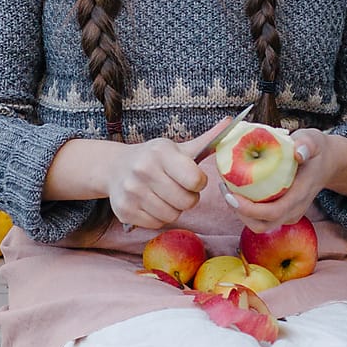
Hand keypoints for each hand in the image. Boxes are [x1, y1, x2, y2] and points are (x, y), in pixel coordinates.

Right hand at [108, 117, 236, 231]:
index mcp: (161, 152)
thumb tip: (232, 123)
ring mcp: (132, 192)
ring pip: (172, 215)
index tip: (192, 178)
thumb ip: (207, 141)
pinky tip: (152, 203)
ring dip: (174, 209)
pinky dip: (158, 217)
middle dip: (188, 198)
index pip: (195, 180)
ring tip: (165, 196)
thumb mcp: (178, 148)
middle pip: (186, 202)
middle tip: (179, 189)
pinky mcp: (124, 210)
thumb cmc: (154, 158)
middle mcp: (143, 170)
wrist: (115, 167)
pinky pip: (156, 224)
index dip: (199, 183)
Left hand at [219, 127, 336, 230]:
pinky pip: (260, 217)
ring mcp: (288, 213)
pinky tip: (237, 189)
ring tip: (227, 189)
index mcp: (300, 195)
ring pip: (259, 224)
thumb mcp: (314, 140)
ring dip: (240, 212)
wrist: (326, 162)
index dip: (249, 210)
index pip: (272, 213)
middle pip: (262, 224)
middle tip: (224, 190)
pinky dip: (246, 208)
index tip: (231, 195)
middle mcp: (294, 210)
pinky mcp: (282, 212)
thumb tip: (298, 152)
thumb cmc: (316, 151)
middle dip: (239, 212)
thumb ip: (307, 144)